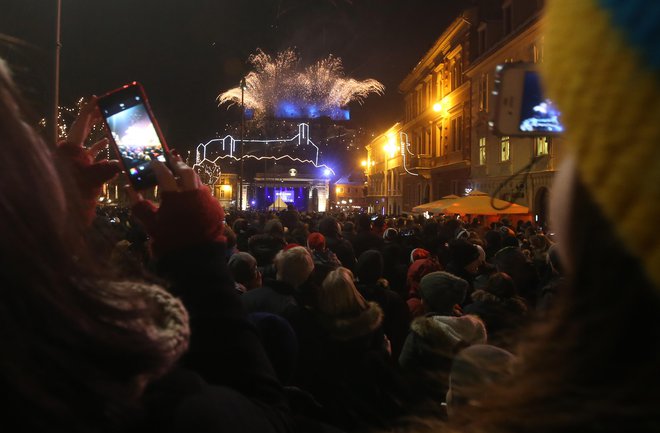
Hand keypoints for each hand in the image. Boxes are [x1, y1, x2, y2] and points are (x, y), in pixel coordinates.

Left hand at [56, 97, 120, 223]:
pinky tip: (108, 143)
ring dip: (98, 131)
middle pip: (84, 126)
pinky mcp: (79, 164)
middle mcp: (73, 147)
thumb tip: (124, 165)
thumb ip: (110, 169)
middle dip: (95, 118)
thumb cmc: (74, 184)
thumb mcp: (94, 175)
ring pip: (88, 139)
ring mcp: (75, 156)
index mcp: (74, 143)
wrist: (61, 199)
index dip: (90, 108)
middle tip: (105, 109)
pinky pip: (90, 151)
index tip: (98, 99)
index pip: (83, 120)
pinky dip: (99, 147)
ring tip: (108, 124)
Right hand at [129, 154, 224, 256]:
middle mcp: (192, 195)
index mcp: (175, 198)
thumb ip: (139, 205)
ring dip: (188, 174)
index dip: (158, 166)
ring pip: (198, 180)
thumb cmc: (169, 241)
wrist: (196, 258)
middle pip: (186, 171)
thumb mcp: (150, 224)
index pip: (165, 174)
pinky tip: (191, 189)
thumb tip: (128, 188)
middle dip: (177, 163)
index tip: (153, 161)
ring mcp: (206, 200)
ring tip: (180, 171)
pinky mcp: (215, 207)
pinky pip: (205, 191)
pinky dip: (197, 187)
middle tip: (170, 158)